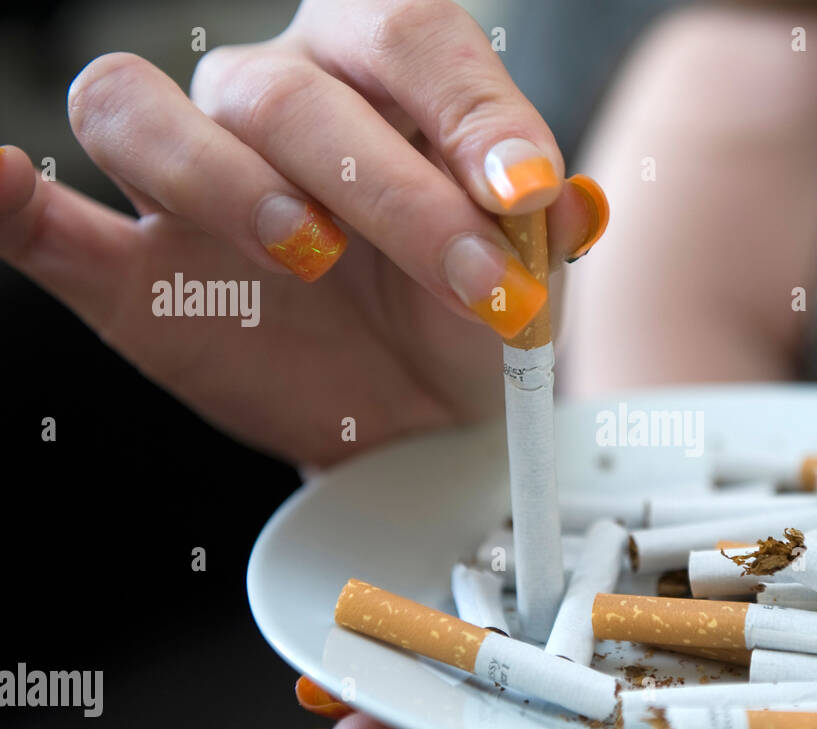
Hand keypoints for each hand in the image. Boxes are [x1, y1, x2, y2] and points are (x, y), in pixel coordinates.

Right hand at [0, 0, 606, 466]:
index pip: (408, 36)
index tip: (524, 189)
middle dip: (392, 192)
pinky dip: (9, 198)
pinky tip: (1, 179)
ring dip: (224, 179)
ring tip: (307, 253)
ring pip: (142, 111)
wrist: (422, 415)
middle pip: (288, 93)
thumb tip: (572, 202)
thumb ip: (541, 229)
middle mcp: (273, 104)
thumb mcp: (527, 271)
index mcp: (376, 77)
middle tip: (472, 281)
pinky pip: (41, 217)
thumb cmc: (469, 319)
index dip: (468, 106)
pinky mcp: (128, 273)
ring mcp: (188, 185)